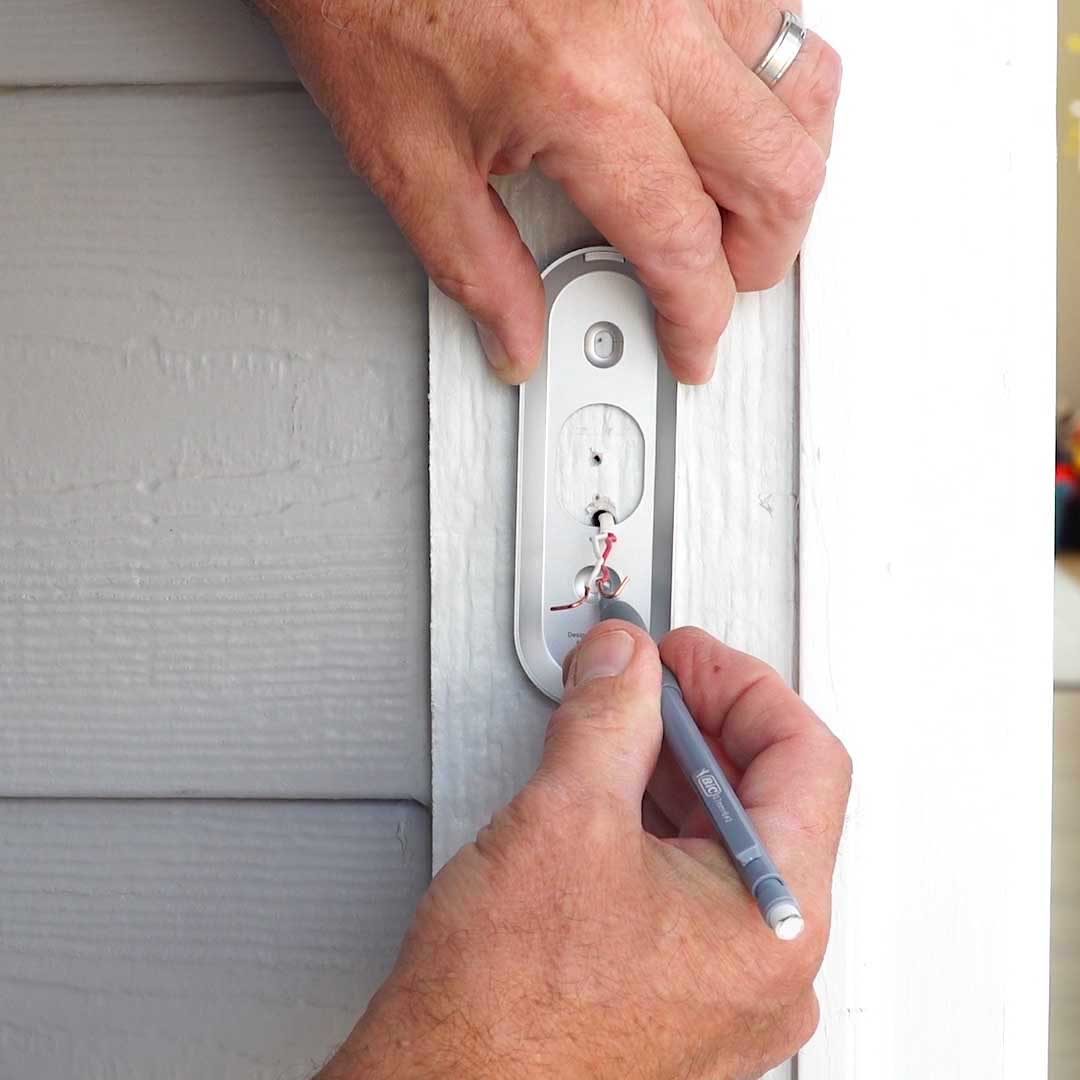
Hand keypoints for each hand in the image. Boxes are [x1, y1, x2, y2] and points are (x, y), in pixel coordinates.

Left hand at [259, 0, 840, 383]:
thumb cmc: (364, 1)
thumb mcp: (407, 164)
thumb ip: (479, 271)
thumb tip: (516, 338)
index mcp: (584, 100)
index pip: (684, 245)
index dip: (698, 316)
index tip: (691, 341)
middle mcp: (652, 27)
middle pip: (781, 170)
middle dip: (765, 253)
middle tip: (726, 278)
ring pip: (803, 80)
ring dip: (782, 158)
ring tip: (734, 196)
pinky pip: (778, 7)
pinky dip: (769, 70)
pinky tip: (725, 99)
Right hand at [317, 621, 850, 1079]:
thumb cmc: (503, 1016)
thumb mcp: (564, 819)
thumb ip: (608, 715)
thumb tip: (624, 663)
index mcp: (776, 921)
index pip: (806, 757)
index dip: (742, 685)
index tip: (685, 658)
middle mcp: (770, 967)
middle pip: (770, 800)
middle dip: (702, 724)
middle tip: (646, 681)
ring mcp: (728, 992)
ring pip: (728, 845)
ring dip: (675, 775)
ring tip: (616, 733)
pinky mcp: (682, 1001)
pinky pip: (695, 891)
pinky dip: (659, 830)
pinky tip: (609, 801)